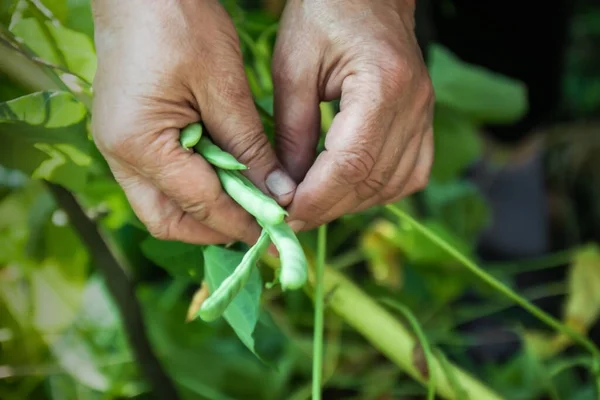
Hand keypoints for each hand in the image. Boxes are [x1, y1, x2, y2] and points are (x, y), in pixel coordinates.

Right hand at [91, 0, 296, 244]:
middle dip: (215, 230)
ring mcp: (119, 146)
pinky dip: (194, 188)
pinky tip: (225, 180)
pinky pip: (161, 180)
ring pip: (162, 205)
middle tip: (259, 228)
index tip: (278, 233)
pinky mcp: (129, 134)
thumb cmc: (179, 22)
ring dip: (203, 213)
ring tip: (246, 208)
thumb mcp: (224, 87)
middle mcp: (120, 155)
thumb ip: (249, 147)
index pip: (199, 204)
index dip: (242, 223)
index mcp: (139, 144)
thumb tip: (277, 194)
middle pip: (167, 220)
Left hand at [272, 0, 434, 230]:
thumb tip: (286, 189)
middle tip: (291, 218)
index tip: (285, 216)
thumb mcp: (292, 68)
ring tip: (314, 206)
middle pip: (373, 179)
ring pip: (394, 184)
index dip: (317, 198)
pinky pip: (410, 173)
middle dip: (328, 207)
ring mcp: (425, 114)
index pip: (351, 163)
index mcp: (382, 85)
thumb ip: (291, 133)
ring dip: (351, 203)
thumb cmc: (324, 14)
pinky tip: (349, 189)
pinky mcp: (424, 120)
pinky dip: (377, 190)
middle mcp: (414, 104)